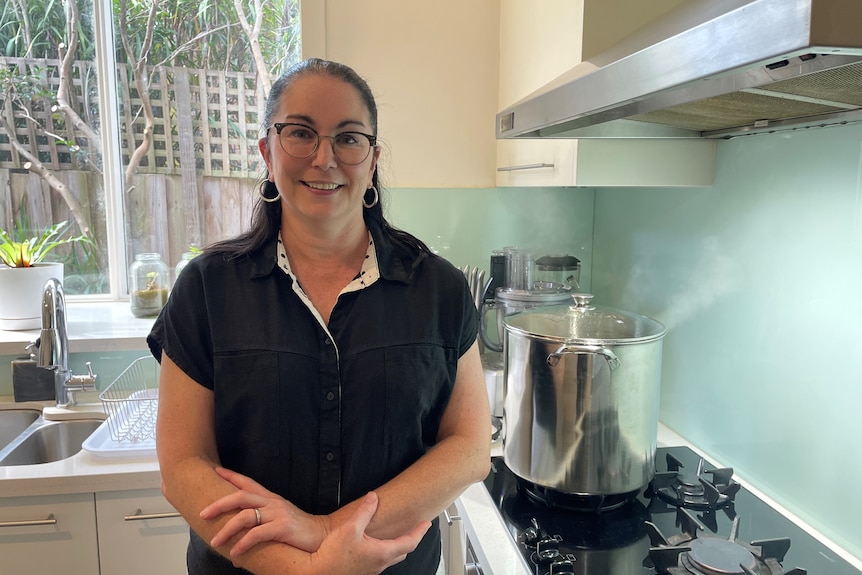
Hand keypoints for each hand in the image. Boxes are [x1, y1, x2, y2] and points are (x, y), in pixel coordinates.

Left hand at [200, 466, 327, 554]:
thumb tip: (236, 545)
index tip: (216, 470)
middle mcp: (273, 502)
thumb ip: (258, 527)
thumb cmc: (298, 531)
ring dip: (227, 529)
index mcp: (271, 498)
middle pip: (241, 496)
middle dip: (220, 504)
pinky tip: (235, 552)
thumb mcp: (277, 522)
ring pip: (245, 516)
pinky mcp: (283, 527)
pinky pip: (257, 534)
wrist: (321, 536)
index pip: (248, 482)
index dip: (231, 475)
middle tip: (203, 513)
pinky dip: (243, 543)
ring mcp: (278, 513)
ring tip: (216, 541)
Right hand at [312, 492, 430, 574]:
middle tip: (415, 529)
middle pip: (403, 552)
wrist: (317, 573)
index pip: (410, 542)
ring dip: (397, 546)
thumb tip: (373, 498)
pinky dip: (384, 551)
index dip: (420, 531)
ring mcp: (371, 570)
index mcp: (382, 553)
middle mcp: (380, 564)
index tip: (427, 524)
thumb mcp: (350, 528)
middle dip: (410, 539)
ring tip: (397, 535)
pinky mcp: (362, 571)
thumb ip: (364, 511)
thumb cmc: (334, 555)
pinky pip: (379, 561)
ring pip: (391, 558)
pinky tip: (374, 545)